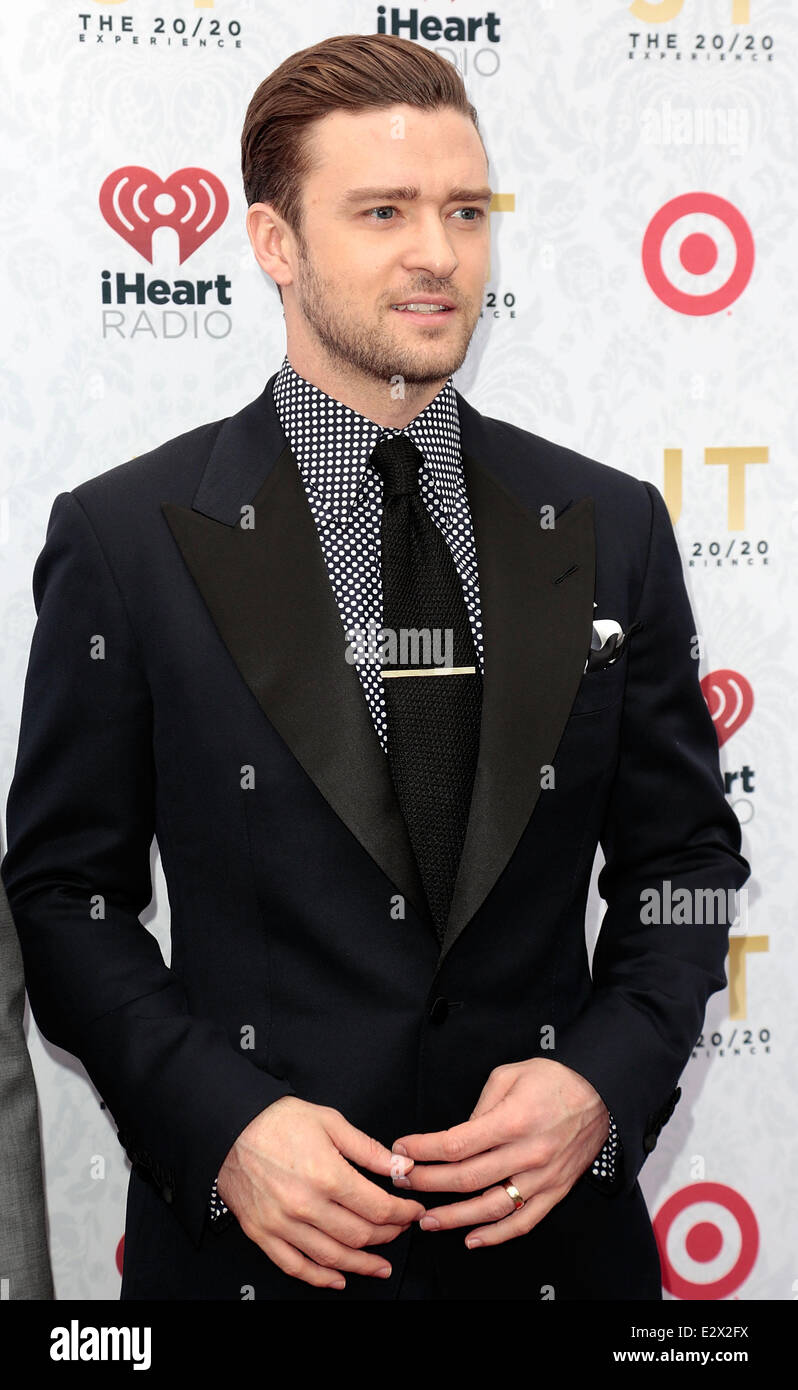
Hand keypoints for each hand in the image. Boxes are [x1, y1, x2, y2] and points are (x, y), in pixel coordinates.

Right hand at [217, 1095, 426, 1289]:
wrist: (230, 1126)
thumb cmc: (278, 1120)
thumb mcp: (330, 1122)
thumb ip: (368, 1149)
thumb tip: (401, 1166)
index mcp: (327, 1175)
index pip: (378, 1208)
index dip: (402, 1213)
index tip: (412, 1211)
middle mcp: (305, 1205)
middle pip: (359, 1235)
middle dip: (387, 1236)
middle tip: (399, 1230)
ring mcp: (282, 1224)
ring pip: (332, 1258)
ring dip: (362, 1265)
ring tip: (380, 1266)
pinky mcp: (262, 1234)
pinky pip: (295, 1267)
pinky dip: (320, 1279)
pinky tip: (338, 1279)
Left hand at [390, 1058, 608, 1247]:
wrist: (603, 1093)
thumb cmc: (556, 1079)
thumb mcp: (511, 1075)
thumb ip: (480, 1105)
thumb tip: (458, 1136)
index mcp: (514, 1120)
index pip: (457, 1144)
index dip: (424, 1150)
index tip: (404, 1150)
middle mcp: (528, 1153)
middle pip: (467, 1177)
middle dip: (428, 1182)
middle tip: (404, 1181)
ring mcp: (543, 1176)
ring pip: (491, 1207)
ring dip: (454, 1217)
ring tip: (428, 1219)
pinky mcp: (555, 1190)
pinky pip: (524, 1221)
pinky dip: (496, 1235)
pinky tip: (472, 1238)